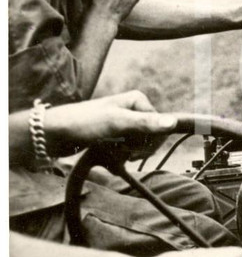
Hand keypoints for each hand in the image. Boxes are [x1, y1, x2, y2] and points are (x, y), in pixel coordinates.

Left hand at [44, 91, 176, 159]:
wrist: (53, 133)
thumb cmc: (83, 123)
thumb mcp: (116, 123)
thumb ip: (145, 123)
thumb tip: (173, 122)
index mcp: (137, 101)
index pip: (161, 125)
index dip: (151, 140)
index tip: (134, 147)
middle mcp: (133, 109)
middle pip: (152, 136)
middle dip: (139, 147)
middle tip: (121, 150)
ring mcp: (124, 123)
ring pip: (141, 144)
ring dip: (128, 153)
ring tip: (111, 152)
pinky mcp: (115, 135)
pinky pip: (128, 149)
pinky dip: (121, 156)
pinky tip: (109, 155)